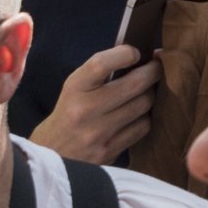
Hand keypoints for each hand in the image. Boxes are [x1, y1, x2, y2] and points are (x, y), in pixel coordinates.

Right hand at [28, 43, 159, 164]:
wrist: (51, 154)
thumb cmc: (69, 112)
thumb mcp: (74, 87)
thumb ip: (101, 72)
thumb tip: (139, 56)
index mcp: (74, 88)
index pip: (102, 64)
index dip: (125, 54)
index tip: (136, 52)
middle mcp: (85, 110)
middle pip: (134, 84)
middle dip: (153, 71)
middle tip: (157, 66)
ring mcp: (98, 133)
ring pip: (143, 105)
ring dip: (150, 95)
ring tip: (148, 90)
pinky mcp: (109, 151)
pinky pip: (142, 127)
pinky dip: (145, 117)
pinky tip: (140, 113)